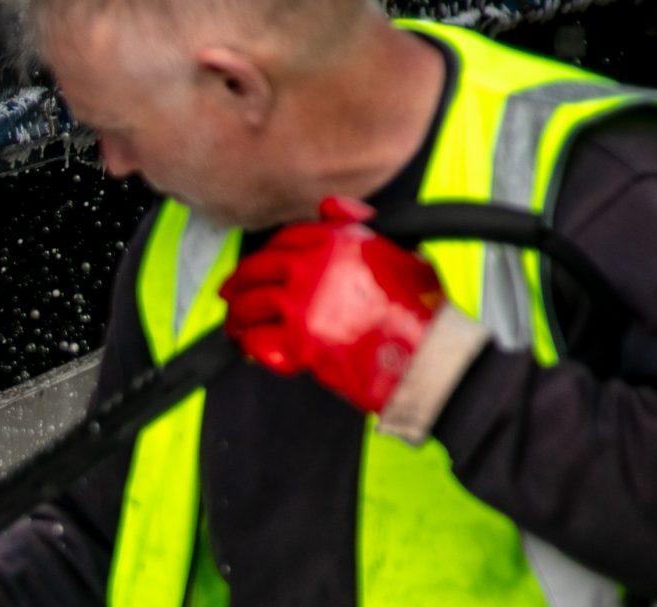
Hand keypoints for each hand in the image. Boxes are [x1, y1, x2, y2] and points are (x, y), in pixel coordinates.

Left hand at [221, 197, 447, 415]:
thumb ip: (359, 225)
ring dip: (238, 317)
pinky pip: (259, 341)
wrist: (426, 351)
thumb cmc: (418, 307)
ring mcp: (302, 305)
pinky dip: (253, 346)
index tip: (257, 264)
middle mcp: (313, 268)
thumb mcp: (399, 248)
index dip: (266, 252)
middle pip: (257, 270)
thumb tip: (329, 205)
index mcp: (337, 241)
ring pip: (250, 306)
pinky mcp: (298, 342)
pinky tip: (253, 349)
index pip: (285, 238)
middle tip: (229, 294)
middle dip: (238, 283)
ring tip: (236, 326)